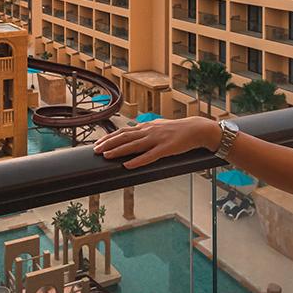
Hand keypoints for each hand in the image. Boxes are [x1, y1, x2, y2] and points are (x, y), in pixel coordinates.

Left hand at [93, 117, 220, 169]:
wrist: (197, 129)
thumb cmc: (178, 130)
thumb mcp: (159, 126)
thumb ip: (146, 130)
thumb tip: (134, 132)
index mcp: (146, 127)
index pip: (123, 131)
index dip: (109, 137)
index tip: (98, 142)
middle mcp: (149, 131)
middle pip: (124, 137)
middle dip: (109, 143)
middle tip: (96, 150)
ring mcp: (157, 139)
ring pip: (134, 145)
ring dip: (118, 151)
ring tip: (106, 156)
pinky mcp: (166, 149)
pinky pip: (149, 156)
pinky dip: (137, 161)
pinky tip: (128, 165)